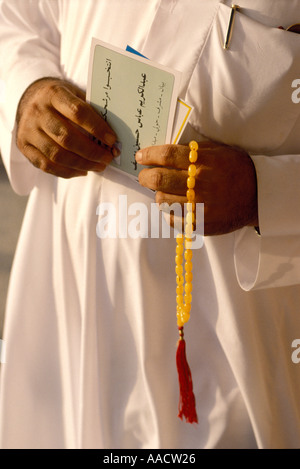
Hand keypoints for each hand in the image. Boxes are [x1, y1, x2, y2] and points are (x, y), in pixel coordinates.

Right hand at [16, 77, 118, 177]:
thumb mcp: (74, 94)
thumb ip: (90, 110)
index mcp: (53, 94)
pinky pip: (47, 165)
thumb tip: (112, 135)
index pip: (78, 112)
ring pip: (56, 155)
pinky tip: (83, 171)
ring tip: (98, 166)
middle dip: (92, 152)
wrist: (29, 100)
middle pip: (66, 137)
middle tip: (108, 158)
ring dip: (82, 164)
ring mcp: (28, 130)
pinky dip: (68, 172)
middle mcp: (38, 112)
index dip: (97, 128)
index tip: (112, 140)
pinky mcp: (24, 146)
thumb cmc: (60, 100)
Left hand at [136, 141, 257, 235]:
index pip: (167, 155)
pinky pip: (172, 219)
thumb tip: (166, 152)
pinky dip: (168, 212)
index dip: (149, 155)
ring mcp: (199, 205)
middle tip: (144, 176)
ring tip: (164, 192)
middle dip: (145, 177)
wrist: (258, 196)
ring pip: (163, 200)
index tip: (140, 157)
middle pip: (159, 179)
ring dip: (158, 194)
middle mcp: (199, 183)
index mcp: (203, 162)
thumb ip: (193, 151)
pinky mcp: (200, 223)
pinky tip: (174, 206)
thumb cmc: (236, 169)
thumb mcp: (218, 151)